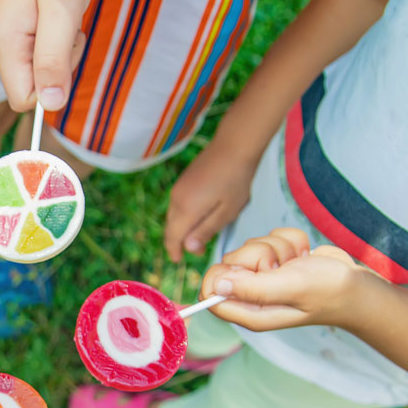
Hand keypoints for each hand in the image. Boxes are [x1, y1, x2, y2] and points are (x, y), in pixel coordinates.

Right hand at [0, 0, 94, 110]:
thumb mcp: (63, 12)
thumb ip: (54, 61)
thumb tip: (51, 106)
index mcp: (4, 41)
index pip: (23, 99)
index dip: (51, 85)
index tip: (65, 49)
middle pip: (30, 84)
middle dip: (58, 63)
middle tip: (69, 25)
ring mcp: (0, 34)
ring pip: (35, 67)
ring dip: (59, 48)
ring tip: (63, 12)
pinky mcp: (9, 26)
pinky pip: (34, 50)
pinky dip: (53, 36)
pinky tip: (55, 10)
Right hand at [164, 140, 257, 261]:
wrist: (234, 145)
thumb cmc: (235, 180)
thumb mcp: (226, 211)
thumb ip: (206, 230)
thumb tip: (189, 247)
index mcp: (186, 209)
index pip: (172, 238)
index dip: (174, 251)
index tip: (179, 261)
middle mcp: (176, 199)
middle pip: (171, 228)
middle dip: (181, 241)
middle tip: (200, 249)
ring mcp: (178, 188)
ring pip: (174, 216)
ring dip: (184, 228)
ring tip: (204, 232)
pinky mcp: (183, 181)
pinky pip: (178, 205)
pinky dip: (185, 215)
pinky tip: (202, 214)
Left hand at [201, 227, 372, 329]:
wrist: (359, 285)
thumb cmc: (329, 292)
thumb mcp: (290, 289)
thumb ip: (252, 288)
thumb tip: (215, 285)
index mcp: (250, 312)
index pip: (209, 294)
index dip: (221, 275)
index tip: (246, 270)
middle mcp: (252, 296)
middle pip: (229, 264)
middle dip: (257, 255)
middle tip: (281, 267)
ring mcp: (264, 277)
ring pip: (251, 247)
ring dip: (277, 248)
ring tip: (297, 264)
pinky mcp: (277, 260)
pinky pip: (270, 237)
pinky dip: (289, 241)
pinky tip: (303, 255)